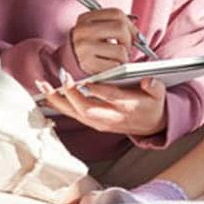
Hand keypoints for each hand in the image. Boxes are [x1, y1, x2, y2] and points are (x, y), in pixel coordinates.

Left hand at [39, 76, 167, 136]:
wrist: (151, 125)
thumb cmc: (152, 105)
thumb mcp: (159, 95)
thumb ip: (154, 87)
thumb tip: (148, 80)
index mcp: (127, 108)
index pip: (111, 99)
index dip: (98, 91)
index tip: (87, 81)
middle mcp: (110, 118)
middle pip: (87, 109)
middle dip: (72, 95)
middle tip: (63, 78)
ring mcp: (99, 122)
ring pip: (75, 113)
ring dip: (58, 100)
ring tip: (43, 85)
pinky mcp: (93, 122)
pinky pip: (72, 114)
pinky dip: (58, 105)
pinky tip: (46, 94)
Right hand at [70, 8, 138, 74]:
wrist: (69, 62)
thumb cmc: (91, 45)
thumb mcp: (98, 30)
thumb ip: (117, 26)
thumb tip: (140, 37)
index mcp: (86, 18)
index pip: (117, 14)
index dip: (131, 25)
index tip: (135, 35)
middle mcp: (83, 30)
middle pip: (120, 29)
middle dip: (129, 41)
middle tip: (126, 48)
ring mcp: (84, 47)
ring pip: (120, 50)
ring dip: (124, 57)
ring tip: (116, 58)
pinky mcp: (87, 64)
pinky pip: (115, 66)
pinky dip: (116, 68)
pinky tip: (109, 66)